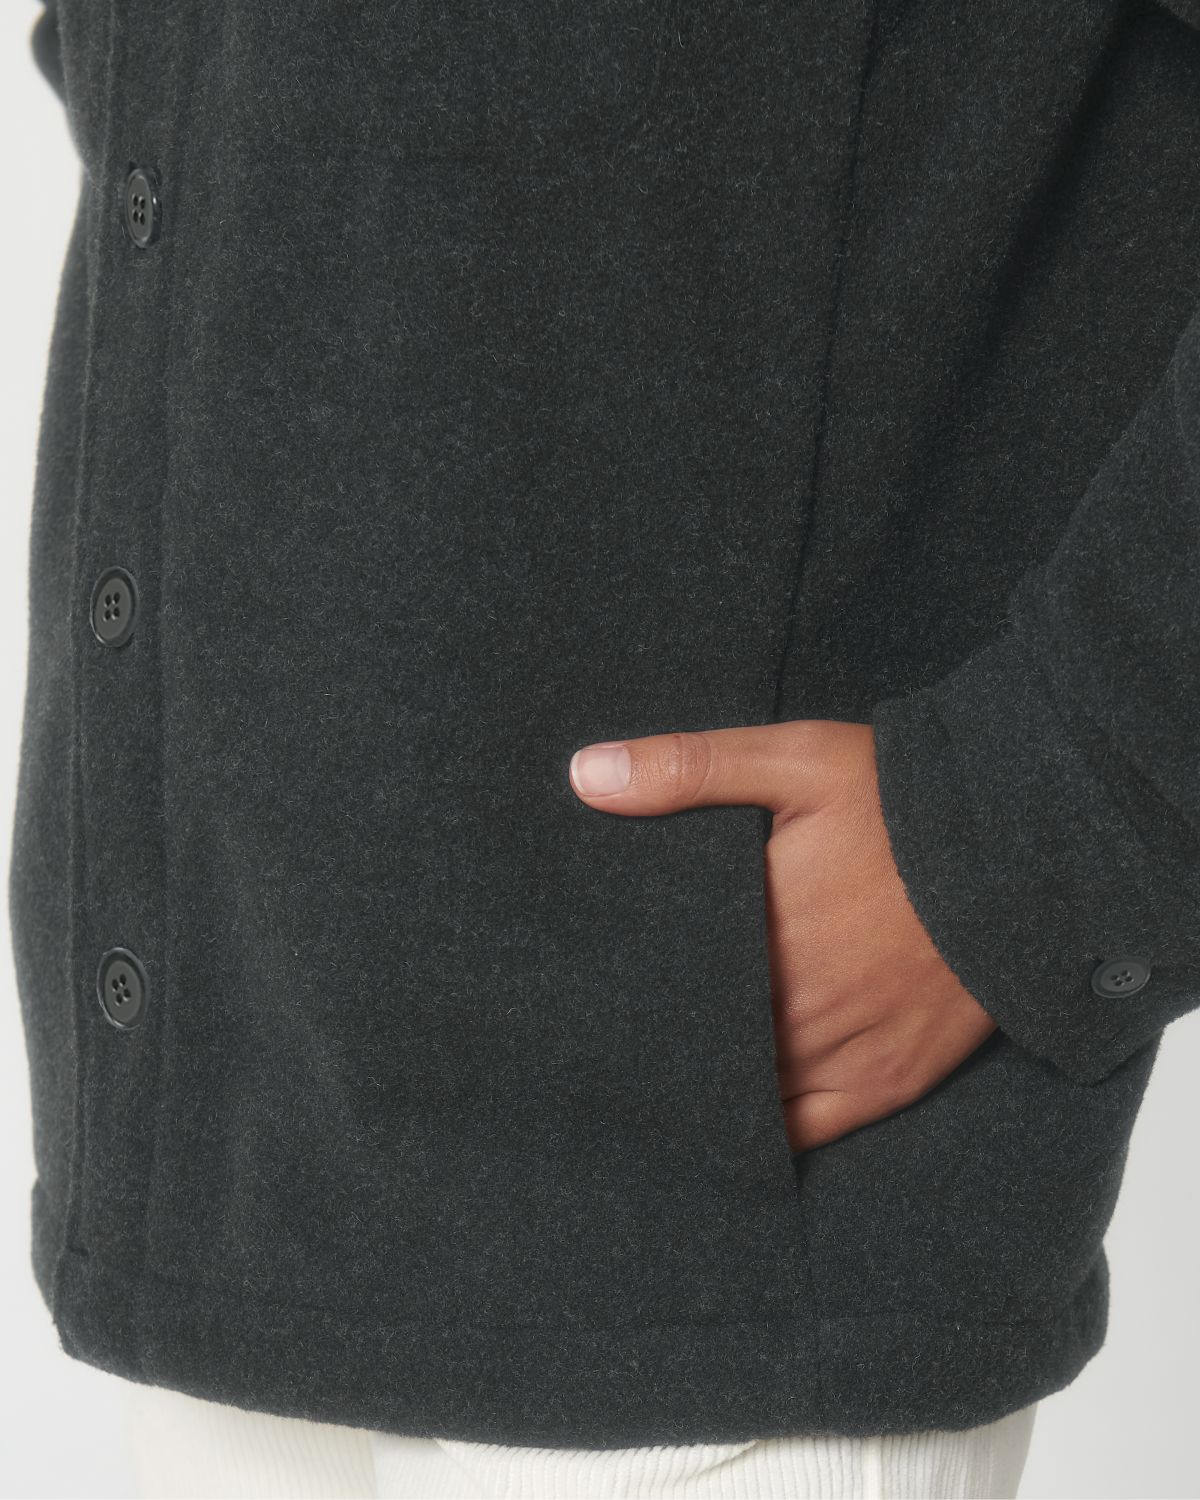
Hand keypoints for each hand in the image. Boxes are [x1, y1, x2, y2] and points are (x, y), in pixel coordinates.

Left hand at [567, 719, 997, 1150]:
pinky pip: (809, 1131)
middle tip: (599, 1056)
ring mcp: (846, 1055)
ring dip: (702, 1095)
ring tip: (649, 1097)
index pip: (663, 994)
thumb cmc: (900, 802)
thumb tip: (585, 775)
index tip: (582, 1007)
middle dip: (655, 1052)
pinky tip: (725, 1131)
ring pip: (746, 1099)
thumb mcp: (794, 760)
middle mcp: (796, 1011)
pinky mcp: (890, 1080)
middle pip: (699, 1053)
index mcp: (761, 937)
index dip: (621, 1006)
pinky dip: (765, 1133)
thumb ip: (689, 769)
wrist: (1026, 848)